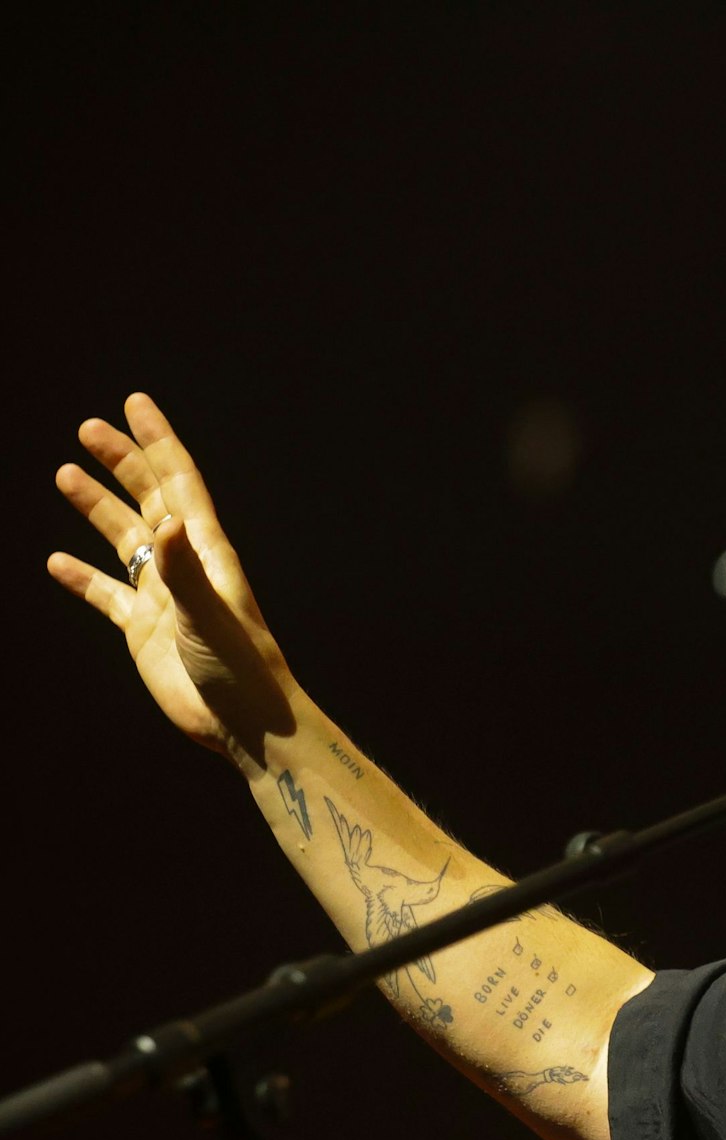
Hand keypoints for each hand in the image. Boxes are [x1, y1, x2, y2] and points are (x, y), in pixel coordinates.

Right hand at [50, 394, 298, 766]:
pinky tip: (56, 562)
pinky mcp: (144, 631)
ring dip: (97, 508)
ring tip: (64, 474)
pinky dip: (82, 577)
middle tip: (87, 428)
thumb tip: (167, 522)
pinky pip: (107, 594)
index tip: (135, 403)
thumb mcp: (209, 616)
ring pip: (124, 540)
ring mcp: (163, 597)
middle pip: (148, 500)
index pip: (179, 483)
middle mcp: (185, 567)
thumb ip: (184, 572)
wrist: (245, 725)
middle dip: (121, 462)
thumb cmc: (241, 670)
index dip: (158, 442)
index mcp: (207, 553)